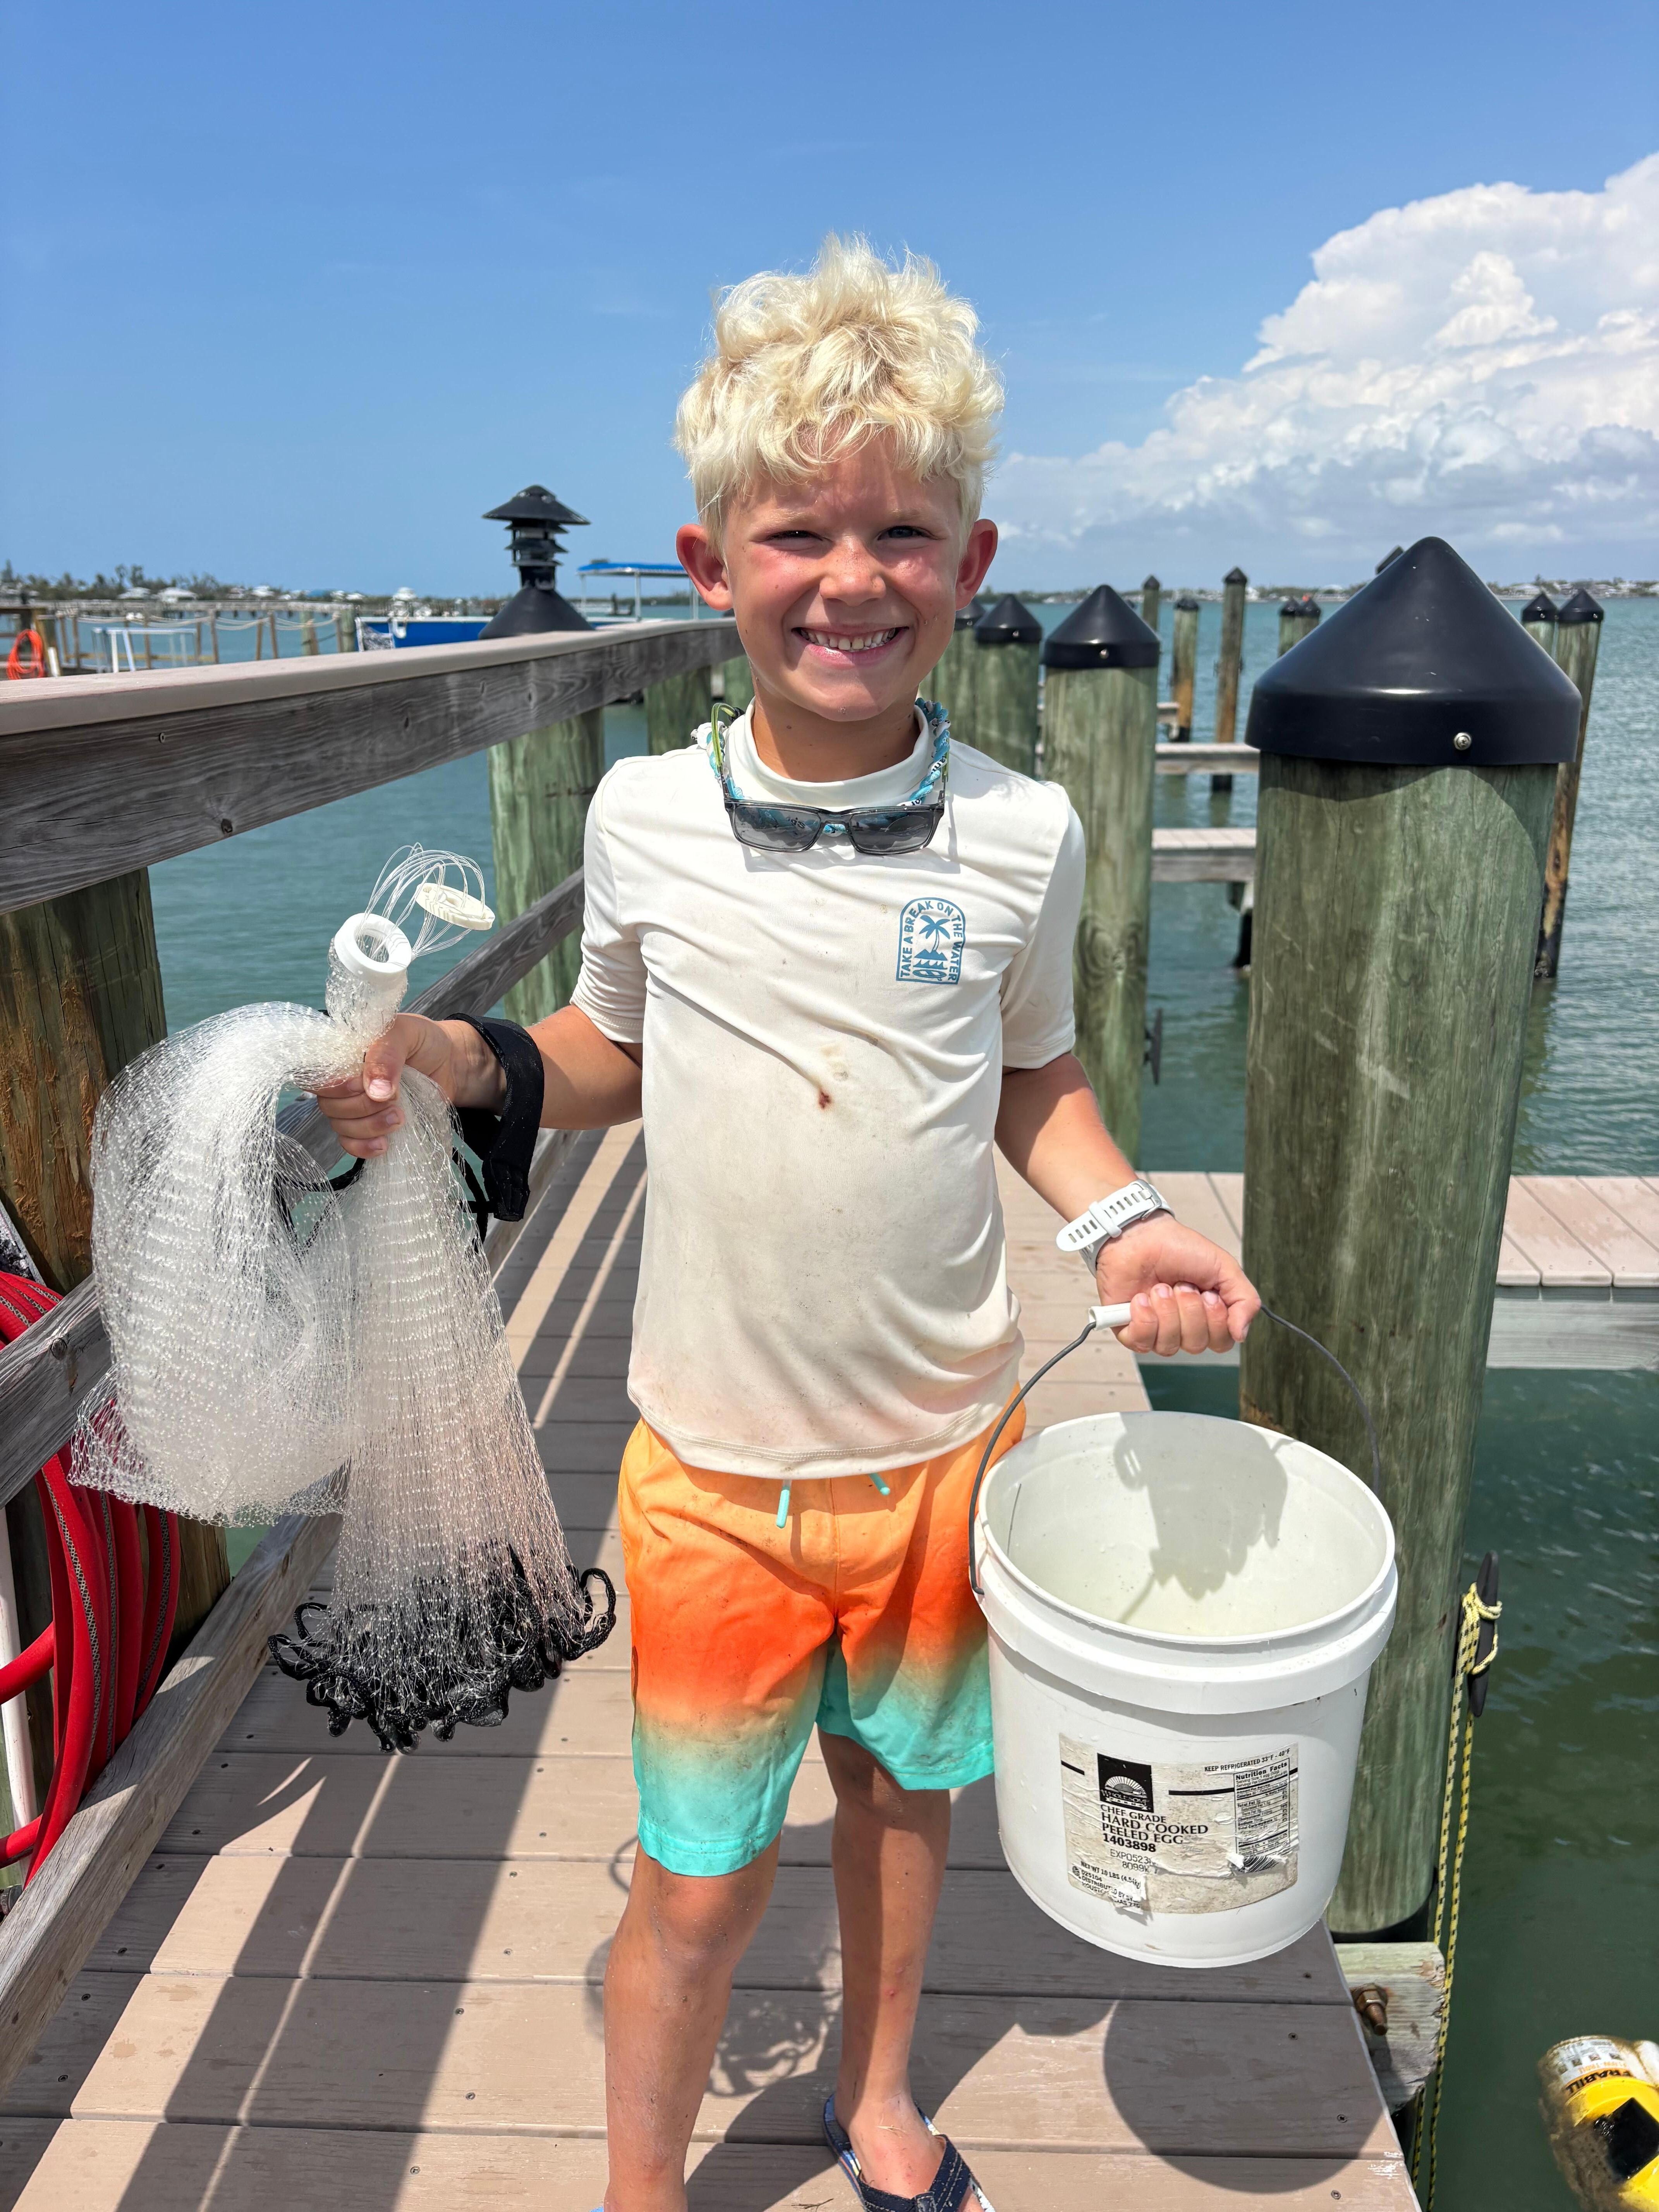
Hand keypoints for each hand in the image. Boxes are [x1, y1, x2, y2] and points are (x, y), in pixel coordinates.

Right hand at [311, 1015, 496, 1159]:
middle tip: (394, 1099)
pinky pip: (350, 1144)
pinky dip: (364, 1148)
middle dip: (361, 1107)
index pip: (315, 1075)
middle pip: (328, 1105)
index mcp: (342, 1053)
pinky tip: (384, 1144)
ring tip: (400, 1117)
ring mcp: (354, 1105)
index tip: (361, 1085)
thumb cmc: (422, 1041)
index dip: (333, 1086)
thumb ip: (387, 1055)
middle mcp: (342, 1080)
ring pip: (340, 1126)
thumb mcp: (405, 1034)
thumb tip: (374, 1091)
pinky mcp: (368, 1126)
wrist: (450, 1062)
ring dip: (369, 1127)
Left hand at [1094, 1214, 1259, 1355]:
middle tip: (1182, 1285)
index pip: (1221, 1342)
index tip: (1208, 1293)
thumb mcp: (1223, 1267)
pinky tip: (1141, 1298)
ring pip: (1169, 1346)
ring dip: (1167, 1311)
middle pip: (1196, 1345)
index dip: (1216, 1320)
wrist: (1140, 1235)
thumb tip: (1241, 1334)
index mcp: (1206, 1316)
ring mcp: (1155, 1331)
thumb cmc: (1179, 1247)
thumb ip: (1244, 1300)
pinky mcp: (1129, 1330)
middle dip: (1190, 1310)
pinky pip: (1142, 1342)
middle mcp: (1182, 1327)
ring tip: (1160, 1287)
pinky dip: (1144, 1318)